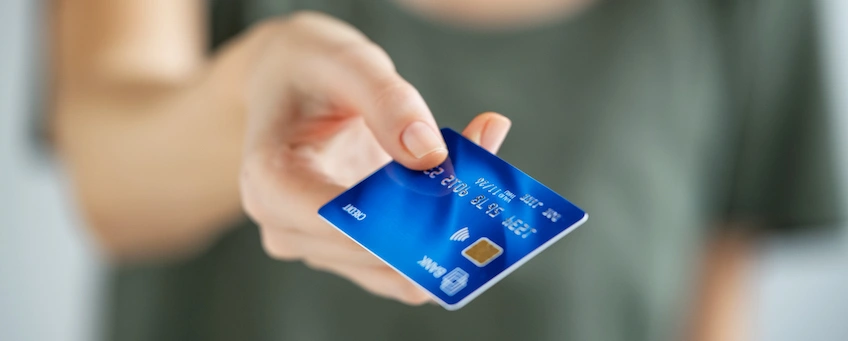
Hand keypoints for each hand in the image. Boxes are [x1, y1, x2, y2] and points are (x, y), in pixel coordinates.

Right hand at [233, 12, 510, 303]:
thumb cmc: (310, 68)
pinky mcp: (352, 253)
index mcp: (269, 185)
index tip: (456, 190)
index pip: (336, 224)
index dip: (399, 219)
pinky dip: (445, 229)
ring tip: (481, 152)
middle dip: (436, 217)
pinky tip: (470, 171)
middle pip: (376, 252)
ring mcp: (321, 248)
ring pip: (401, 269)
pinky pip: (409, 262)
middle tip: (485, 157)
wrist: (293, 82)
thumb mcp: (346, 63)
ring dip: (449, 225)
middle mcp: (288, 229)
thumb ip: (388, 102)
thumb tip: (430, 157)